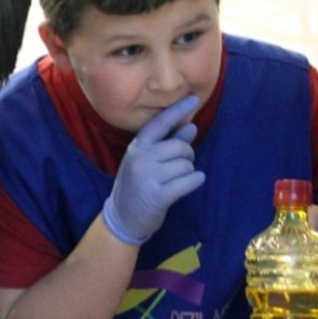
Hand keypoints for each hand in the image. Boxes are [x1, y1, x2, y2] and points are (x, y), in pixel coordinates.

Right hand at [103, 95, 205, 243]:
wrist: (122, 218)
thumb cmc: (138, 186)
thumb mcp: (146, 162)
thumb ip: (168, 144)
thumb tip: (191, 127)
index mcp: (137, 148)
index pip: (159, 123)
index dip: (177, 110)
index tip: (193, 99)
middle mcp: (141, 159)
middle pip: (180, 146)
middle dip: (187, 155)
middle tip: (180, 166)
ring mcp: (148, 178)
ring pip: (186, 165)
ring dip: (188, 172)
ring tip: (176, 180)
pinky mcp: (159, 196)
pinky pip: (189, 181)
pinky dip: (195, 181)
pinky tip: (188, 185)